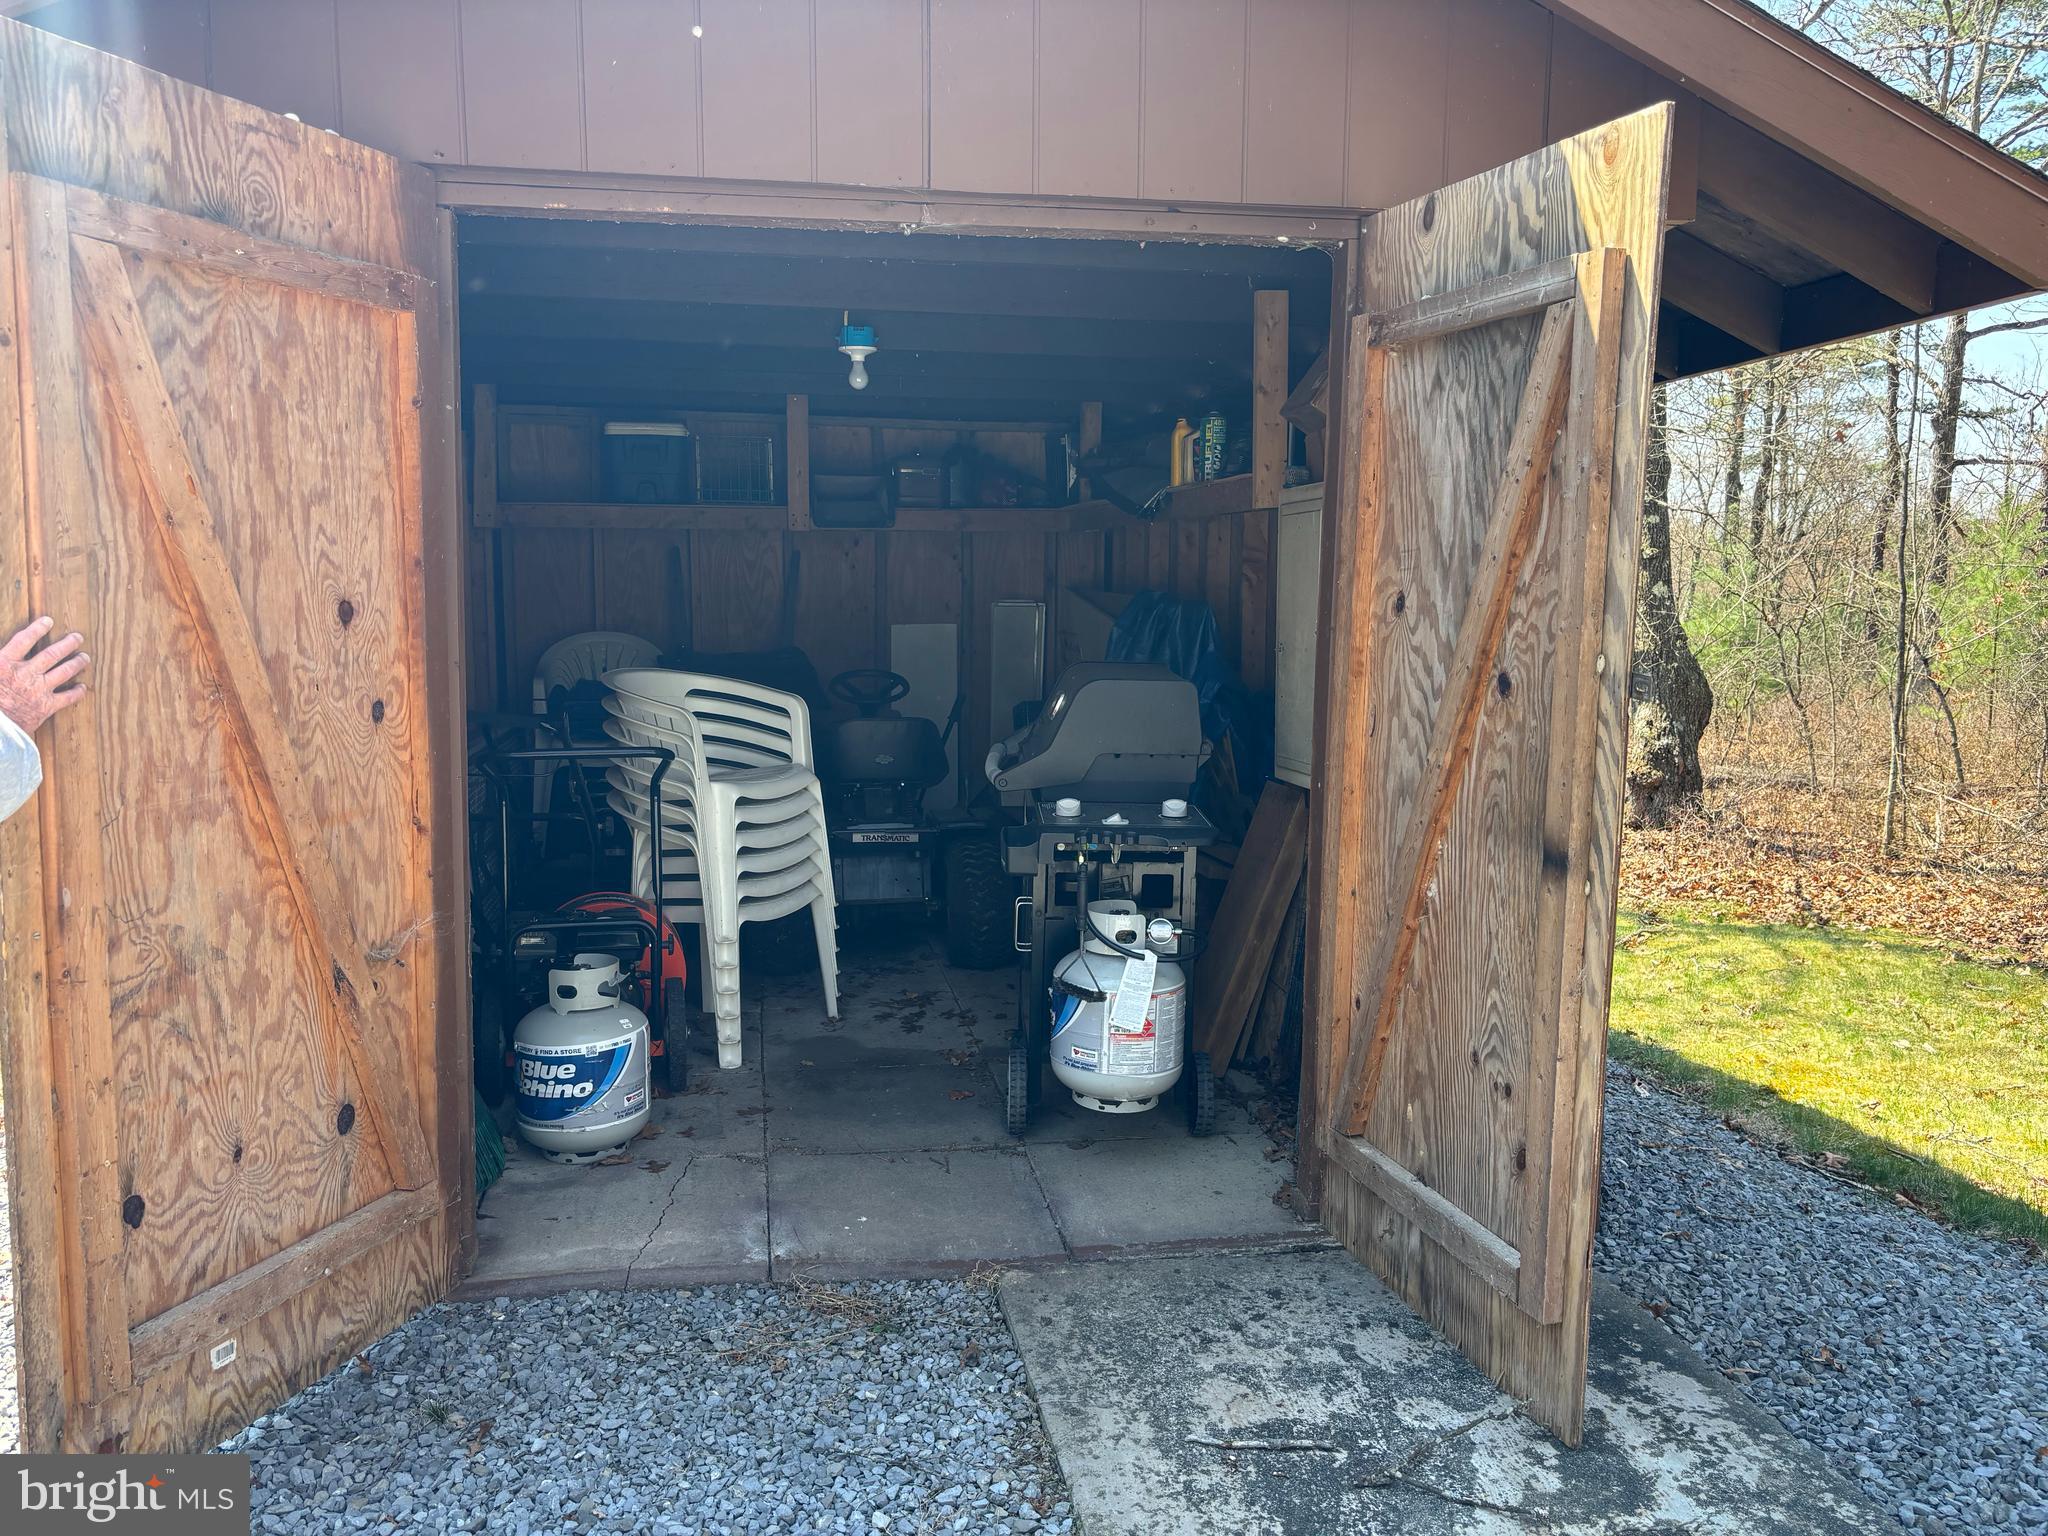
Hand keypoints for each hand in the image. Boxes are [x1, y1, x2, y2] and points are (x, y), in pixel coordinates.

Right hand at [0, 616, 89, 734]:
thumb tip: (1, 652)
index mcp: (5, 663)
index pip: (24, 640)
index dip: (37, 629)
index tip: (49, 621)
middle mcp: (25, 673)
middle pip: (51, 654)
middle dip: (67, 644)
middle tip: (78, 637)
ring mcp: (38, 690)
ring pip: (64, 672)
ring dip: (77, 663)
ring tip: (85, 657)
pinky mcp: (46, 706)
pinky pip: (67, 697)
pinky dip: (77, 692)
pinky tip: (83, 687)